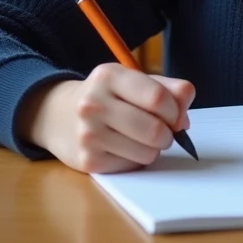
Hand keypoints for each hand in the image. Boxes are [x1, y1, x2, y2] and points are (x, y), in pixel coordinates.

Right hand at [19, 64, 195, 173]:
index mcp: (109, 76)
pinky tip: (123, 147)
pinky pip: (131, 166)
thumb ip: (168, 89)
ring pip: (147, 152)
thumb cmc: (107, 96)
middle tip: (163, 131)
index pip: (158, 98)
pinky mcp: (87, 161)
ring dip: (154, 149)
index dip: (175, 111)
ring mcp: (88, 134)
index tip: (175, 115)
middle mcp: (94, 104)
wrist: (58, 115)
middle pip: (155, 129)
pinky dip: (136, 159)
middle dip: (168, 134)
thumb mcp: (133, 80)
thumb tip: (184, 117)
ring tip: (141, 138)